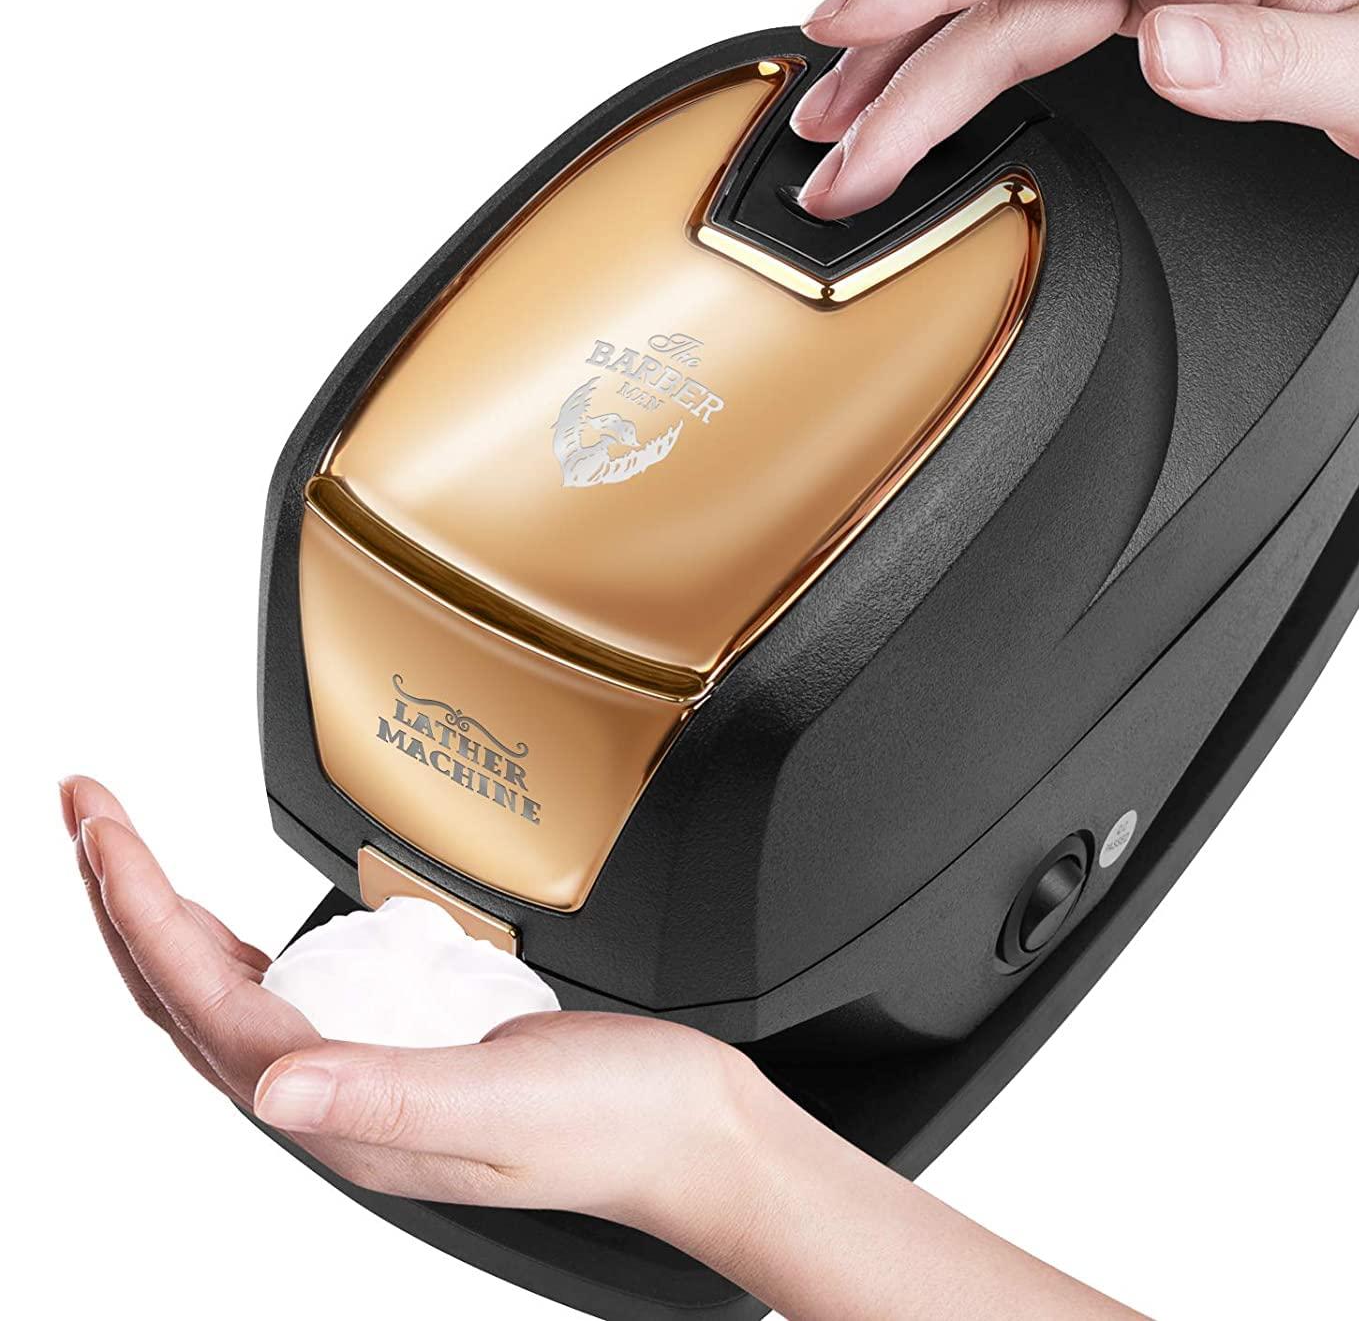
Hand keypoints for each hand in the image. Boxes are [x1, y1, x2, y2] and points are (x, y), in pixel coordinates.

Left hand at [62, 775, 1144, 1318]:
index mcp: (341, 1105)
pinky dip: (238, 938)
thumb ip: (384, 1094)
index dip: (131, 904)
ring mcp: (366, 1067)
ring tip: (133, 850)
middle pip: (183, 993)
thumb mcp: (498, 1104)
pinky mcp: (408, 1039)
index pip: (195, 997)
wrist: (690, 1128)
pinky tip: (248, 918)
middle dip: (122, 898)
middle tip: (91, 807)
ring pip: (223, 989)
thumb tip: (270, 1082)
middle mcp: (337, 1088)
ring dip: (164, 916)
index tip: (100, 817)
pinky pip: (290, 986)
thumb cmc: (609, 1124)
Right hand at [792, 0, 1358, 217]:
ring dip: (912, 59)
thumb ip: (1271, 61)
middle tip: (821, 144)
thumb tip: (1164, 46)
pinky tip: (921, 45)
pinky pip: (1039, 15)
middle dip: (895, 63)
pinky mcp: (1172, 5)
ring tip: (832, 111)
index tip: (840, 25)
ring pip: (1008, 4)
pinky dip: (964, 36)